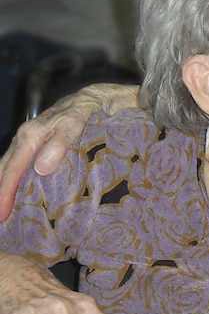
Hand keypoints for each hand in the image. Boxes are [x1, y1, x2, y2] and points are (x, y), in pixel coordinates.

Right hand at [0, 83, 138, 221]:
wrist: (94, 99)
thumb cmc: (86, 111)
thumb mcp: (76, 123)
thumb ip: (59, 144)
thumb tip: (41, 168)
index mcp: (30, 135)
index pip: (13, 168)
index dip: (5, 191)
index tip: (2, 213)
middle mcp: (25, 140)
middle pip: (5, 170)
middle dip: (0, 195)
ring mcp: (29, 144)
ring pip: (10, 168)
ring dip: (5, 189)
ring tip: (4, 213)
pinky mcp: (37, 147)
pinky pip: (20, 166)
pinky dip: (15, 181)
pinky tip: (18, 197)